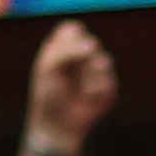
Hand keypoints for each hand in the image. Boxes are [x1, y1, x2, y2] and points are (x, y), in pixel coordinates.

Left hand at [23, 22, 117, 155]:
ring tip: (77, 90)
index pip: (73, 29)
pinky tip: (85, 99)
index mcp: (64, 47)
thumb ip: (66, 51)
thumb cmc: (47, 96)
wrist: (57, 125)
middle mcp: (83, 56)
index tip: (57, 57)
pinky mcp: (108, 87)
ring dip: (87, 76)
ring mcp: (97, 71)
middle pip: (91, 43)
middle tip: (64, 76)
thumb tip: (92, 45)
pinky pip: (108, 80)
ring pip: (103, 61)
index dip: (68, 42)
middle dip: (77, 60)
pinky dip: (94, 90)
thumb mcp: (48, 69)